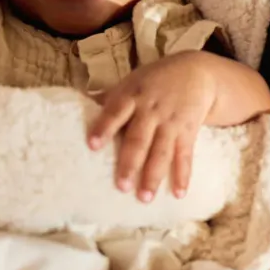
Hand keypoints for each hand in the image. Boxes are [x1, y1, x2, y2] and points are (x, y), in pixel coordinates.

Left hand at [87, 50, 269, 202]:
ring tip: (144, 198)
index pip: (115, 112)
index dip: (104, 127)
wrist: (195, 71)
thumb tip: (74, 105)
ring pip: (161, 151)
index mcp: (131, 96)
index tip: (93, 145)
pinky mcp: (188, 132)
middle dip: (130, 163)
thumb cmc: (152, 81)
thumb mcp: (130, 82)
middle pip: (139, 138)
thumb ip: (107, 98)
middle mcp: (151, 110)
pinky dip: (183, 175)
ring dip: (153, 176)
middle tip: (121, 186)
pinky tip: (178, 194)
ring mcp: (170, 122)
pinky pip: (185, 156)